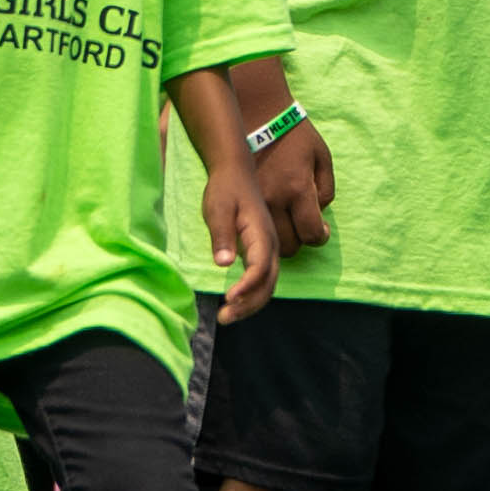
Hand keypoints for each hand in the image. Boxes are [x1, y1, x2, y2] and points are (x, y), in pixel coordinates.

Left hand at [198, 157, 278, 322]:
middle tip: (223, 317)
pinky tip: (234, 302)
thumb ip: (221, 236)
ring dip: (250, 303)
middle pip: (268, 282)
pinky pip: (263, 278)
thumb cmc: (225, 190)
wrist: (236, 172)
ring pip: (267, 284)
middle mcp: (271, 244)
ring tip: (225, 316)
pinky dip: (251, 294)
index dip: (247, 286)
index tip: (228, 299)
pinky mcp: (262, 251)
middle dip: (248, 304)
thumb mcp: (218, 209)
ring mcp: (269, 249)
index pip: (260, 267)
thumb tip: (223, 263)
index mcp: (262, 234)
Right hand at [254, 115, 332, 254]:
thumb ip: (326, 191)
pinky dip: (260, 229)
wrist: (258, 114)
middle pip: (288, 245)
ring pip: (266, 241)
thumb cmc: (296, 135)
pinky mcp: (241, 196)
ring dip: (279, 238)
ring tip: (285, 223)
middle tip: (302, 226)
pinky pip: (249, 227)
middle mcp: (274, 198)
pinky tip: (267, 218)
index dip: (320, 236)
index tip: (321, 230)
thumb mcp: (322, 157)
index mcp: (298, 188)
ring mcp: (254, 199)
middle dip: (300, 240)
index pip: (311, 232)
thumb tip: (318, 216)